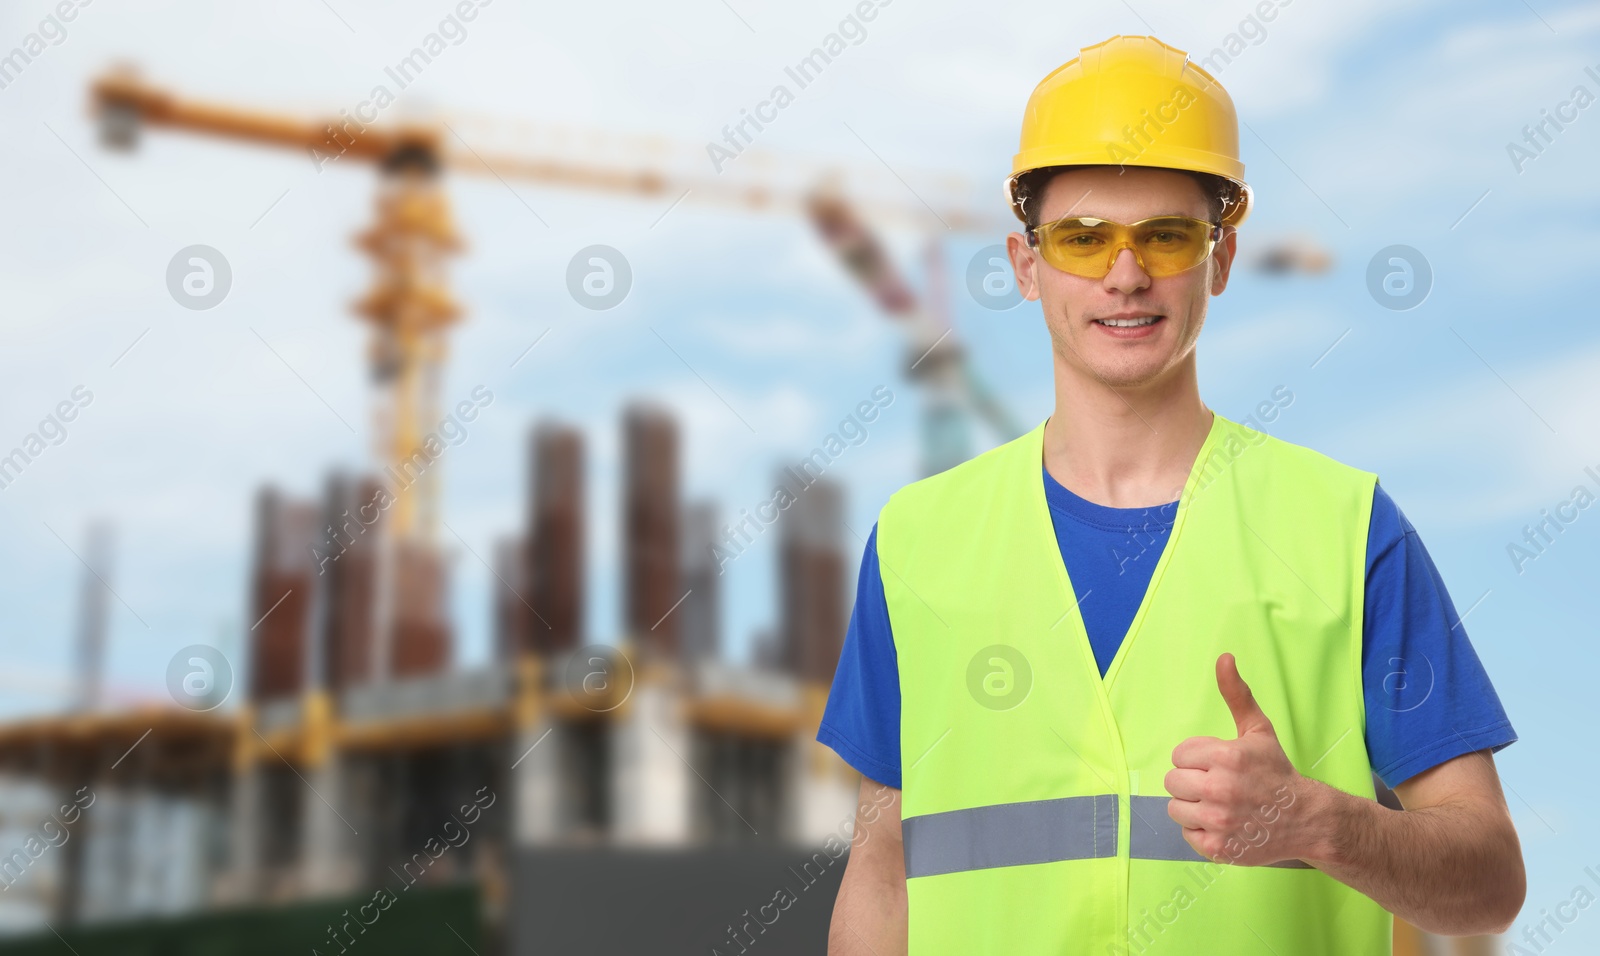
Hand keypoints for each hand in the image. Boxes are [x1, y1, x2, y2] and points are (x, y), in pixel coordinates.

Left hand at [1165, 653, 1312, 865]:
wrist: (1305, 819)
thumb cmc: (1275, 771)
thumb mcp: (1258, 730)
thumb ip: (1237, 694)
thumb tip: (1224, 657)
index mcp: (1227, 757)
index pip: (1180, 755)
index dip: (1197, 758)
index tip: (1218, 765)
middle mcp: (1221, 789)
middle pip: (1173, 781)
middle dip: (1191, 781)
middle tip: (1217, 785)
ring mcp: (1219, 821)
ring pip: (1175, 808)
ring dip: (1193, 806)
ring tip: (1218, 804)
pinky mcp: (1218, 848)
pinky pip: (1187, 834)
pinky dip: (1200, 830)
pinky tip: (1222, 824)